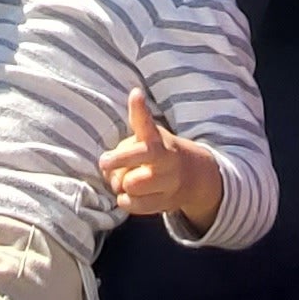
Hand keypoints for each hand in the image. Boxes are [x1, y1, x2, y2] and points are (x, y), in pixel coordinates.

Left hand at [99, 88, 225, 227]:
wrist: (192, 176)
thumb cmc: (156, 153)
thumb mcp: (146, 140)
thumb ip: (126, 148)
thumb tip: (107, 168)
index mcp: (157, 138)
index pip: (147, 123)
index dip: (140, 108)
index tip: (136, 94)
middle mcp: (165, 158)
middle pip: (137, 157)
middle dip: (117, 162)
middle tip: (106, 164)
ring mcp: (168, 181)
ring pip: (131, 185)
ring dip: (120, 184)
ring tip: (123, 181)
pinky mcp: (165, 202)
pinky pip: (134, 205)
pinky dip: (125, 201)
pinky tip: (129, 195)